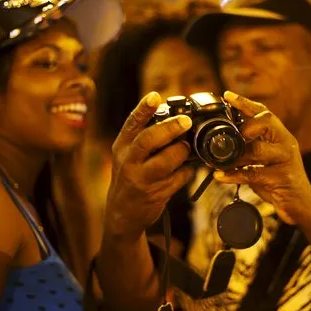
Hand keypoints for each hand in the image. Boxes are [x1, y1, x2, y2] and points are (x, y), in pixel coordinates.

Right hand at [104, 92, 193, 240]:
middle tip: (186, 121)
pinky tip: (188, 167)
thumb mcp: (127, 155)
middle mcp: (128, 162)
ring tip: (186, 148)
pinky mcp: (157, 194)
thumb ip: (143, 137)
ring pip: (167, 161)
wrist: (122, 213)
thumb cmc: (130, 176)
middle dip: (170, 128)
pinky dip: (188, 170)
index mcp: (121, 147)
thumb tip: (173, 117)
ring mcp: (142, 179)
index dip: (144, 109)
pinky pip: (180, 177)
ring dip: (182, 152)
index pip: (131, 124)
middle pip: (148, 140)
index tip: (155, 96)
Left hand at [213, 91, 310, 224]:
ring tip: (217, 162)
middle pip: (266, 121)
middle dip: (245, 125)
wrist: (302, 204)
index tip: (227, 95)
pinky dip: (233, 175)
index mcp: (281, 135)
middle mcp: (286, 143)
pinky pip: (253, 173)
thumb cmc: (279, 180)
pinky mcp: (282, 177)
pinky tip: (221, 176)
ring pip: (257, 149)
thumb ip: (250, 148)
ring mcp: (286, 159)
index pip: (264, 112)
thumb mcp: (266, 160)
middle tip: (229, 135)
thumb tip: (222, 142)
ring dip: (234, 156)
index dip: (245, 103)